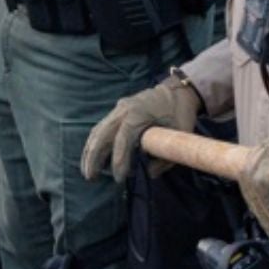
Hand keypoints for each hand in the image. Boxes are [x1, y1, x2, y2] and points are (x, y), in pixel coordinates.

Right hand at [80, 76, 202, 181]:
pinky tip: (92, 157)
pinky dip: (95, 143)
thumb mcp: (180, 135)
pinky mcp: (117, 111)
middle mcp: (123, 110)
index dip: (119, 160)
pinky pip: (101, 128)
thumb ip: (166, 156)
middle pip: (101, 135)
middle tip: (90, 177)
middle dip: (93, 158)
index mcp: (138, 114)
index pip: (122, 140)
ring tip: (88, 171)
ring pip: (97, 131)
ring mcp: (118, 109)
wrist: (177, 90)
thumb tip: (150, 173)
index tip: (118, 179)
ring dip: (90, 152)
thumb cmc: (180, 113)